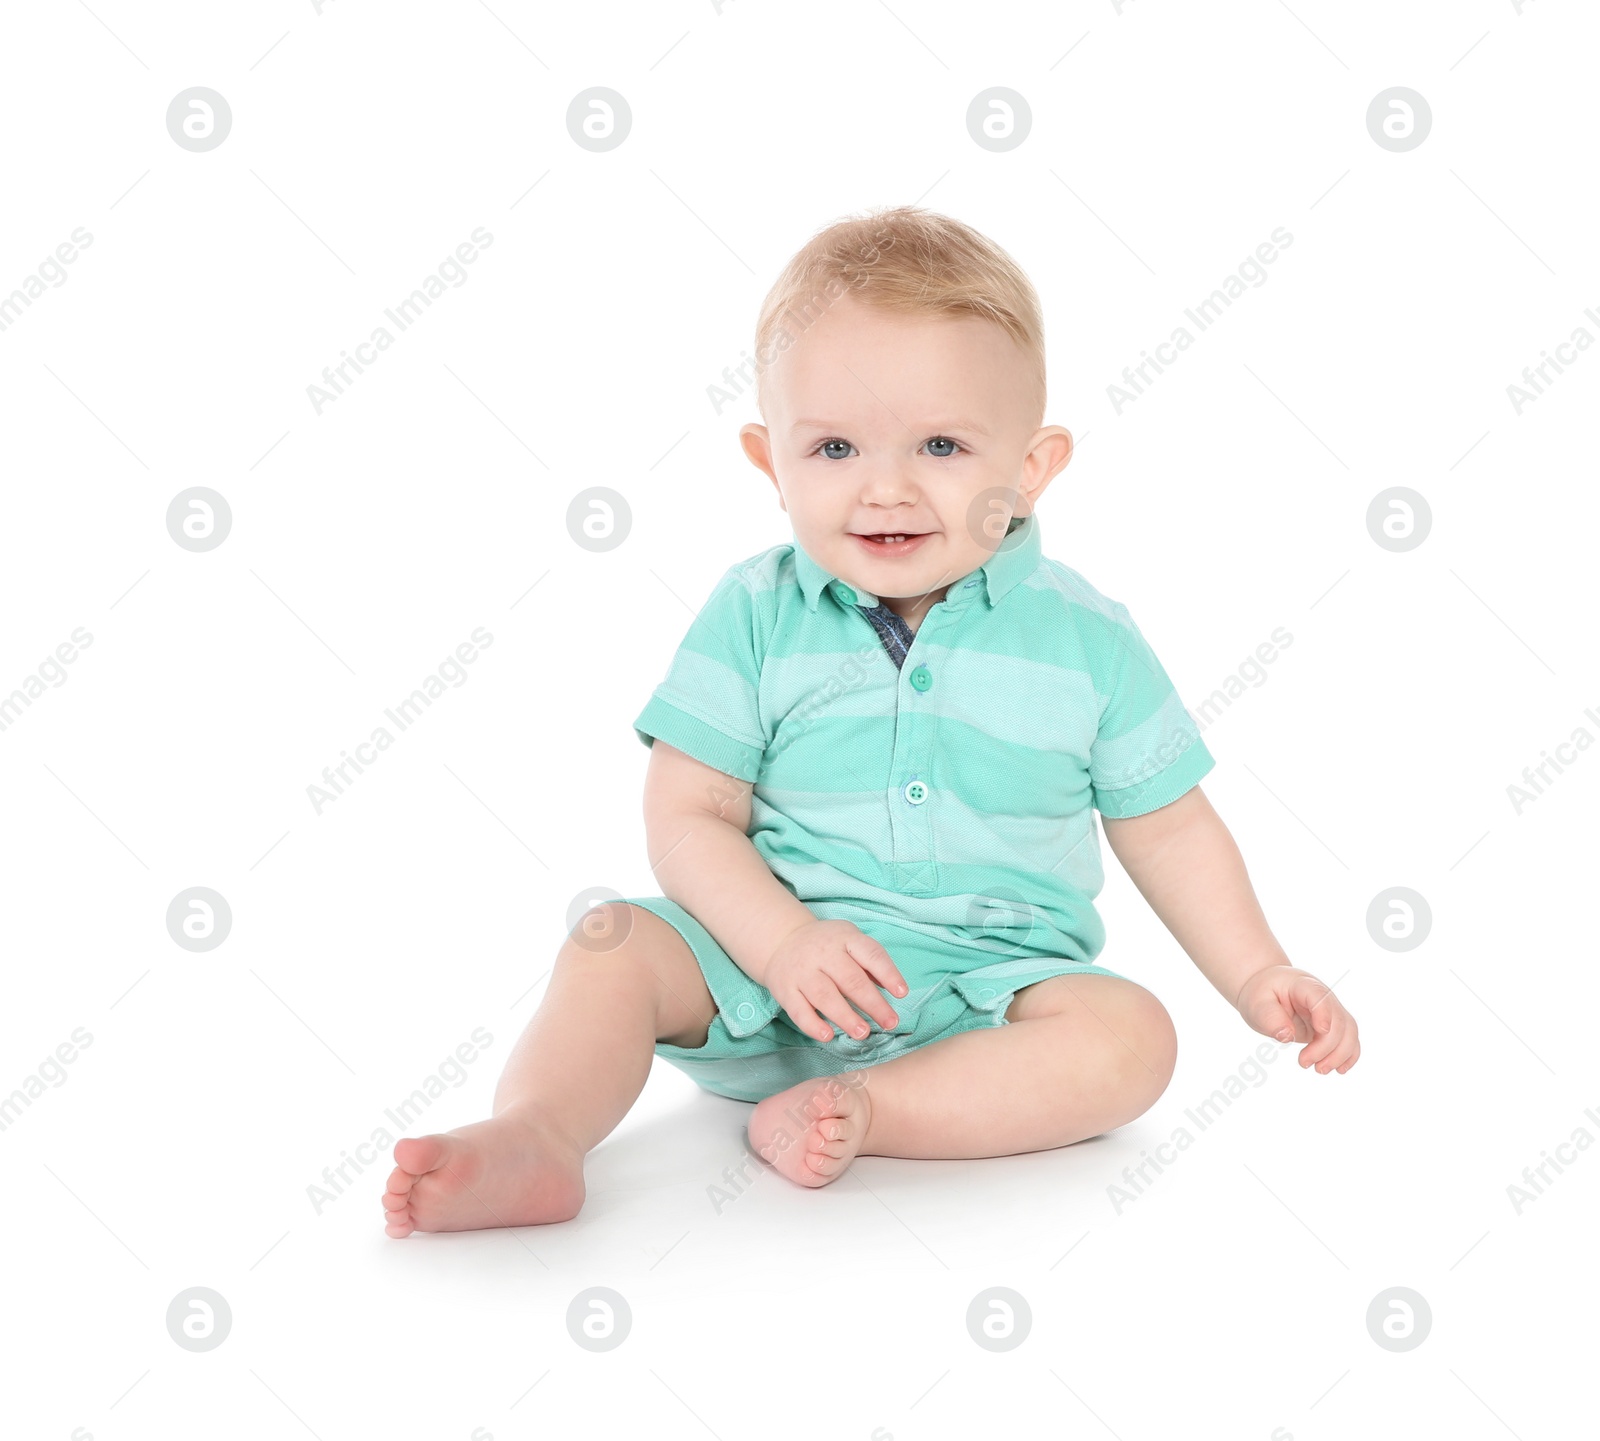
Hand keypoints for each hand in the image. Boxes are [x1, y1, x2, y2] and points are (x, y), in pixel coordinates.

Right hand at [762, 919, 908, 1041]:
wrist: (782, 939)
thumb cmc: (826, 945)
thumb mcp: (850, 941)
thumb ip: (870, 964)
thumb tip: (895, 989)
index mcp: (845, 938)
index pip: (870, 954)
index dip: (888, 973)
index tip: (901, 993)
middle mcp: (823, 953)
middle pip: (850, 979)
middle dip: (872, 1003)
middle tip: (889, 1023)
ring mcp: (802, 971)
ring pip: (825, 996)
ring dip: (845, 1016)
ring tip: (862, 1033)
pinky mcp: (785, 989)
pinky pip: (799, 1010)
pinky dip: (813, 1025)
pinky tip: (827, 1036)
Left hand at [1235, 965, 1359, 1073]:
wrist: (1266, 990)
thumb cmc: (1261, 994)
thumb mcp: (1256, 1002)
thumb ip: (1270, 1016)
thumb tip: (1287, 1035)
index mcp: (1303, 986)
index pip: (1320, 997)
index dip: (1325, 1014)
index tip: (1321, 1031)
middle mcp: (1323, 997)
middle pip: (1338, 1020)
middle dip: (1326, 1046)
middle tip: (1304, 1063)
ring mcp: (1330, 1011)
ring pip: (1349, 1032)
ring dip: (1339, 1054)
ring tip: (1320, 1070)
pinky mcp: (1331, 1026)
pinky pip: (1349, 1039)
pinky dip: (1348, 1055)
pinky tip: (1339, 1069)